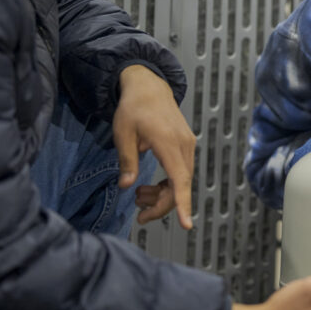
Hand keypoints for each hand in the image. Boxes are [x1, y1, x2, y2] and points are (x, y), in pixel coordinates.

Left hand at [113, 64, 196, 229]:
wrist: (149, 86)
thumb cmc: (134, 106)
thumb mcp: (123, 134)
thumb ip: (127, 161)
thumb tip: (126, 186)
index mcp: (168, 142)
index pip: (179, 179)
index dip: (182, 203)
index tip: (186, 223)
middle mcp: (183, 144)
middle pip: (180, 185)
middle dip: (162, 205)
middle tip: (140, 216)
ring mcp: (188, 144)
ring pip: (182, 180)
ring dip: (163, 194)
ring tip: (139, 196)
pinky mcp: (186, 145)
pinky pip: (181, 171)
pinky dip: (168, 183)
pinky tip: (151, 186)